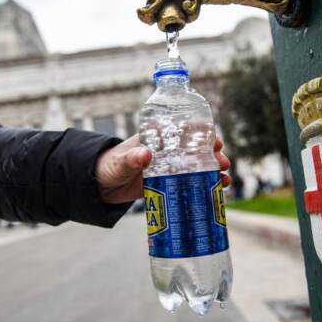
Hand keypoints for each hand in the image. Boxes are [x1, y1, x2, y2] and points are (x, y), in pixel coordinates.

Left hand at [96, 135, 231, 203]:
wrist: (96, 186)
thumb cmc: (106, 166)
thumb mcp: (119, 162)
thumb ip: (131, 159)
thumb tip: (146, 154)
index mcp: (155, 138)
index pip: (182, 130)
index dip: (202, 133)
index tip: (215, 140)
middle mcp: (164, 151)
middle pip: (194, 149)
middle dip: (212, 155)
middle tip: (223, 163)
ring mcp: (166, 167)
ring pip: (195, 166)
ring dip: (211, 171)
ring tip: (224, 180)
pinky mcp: (164, 183)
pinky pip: (187, 183)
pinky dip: (202, 186)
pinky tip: (214, 192)